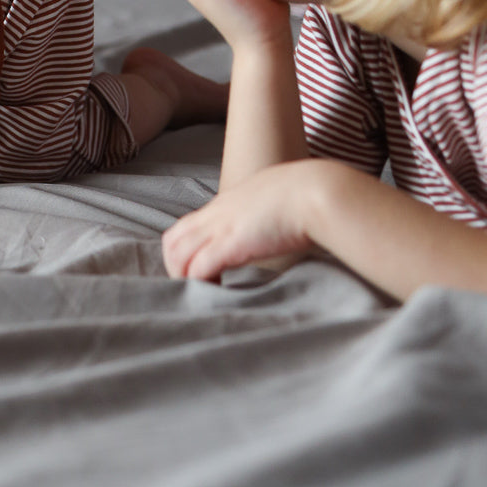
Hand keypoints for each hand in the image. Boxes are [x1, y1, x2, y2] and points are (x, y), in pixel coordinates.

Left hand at [162, 162, 316, 280]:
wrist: (314, 191)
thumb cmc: (304, 197)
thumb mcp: (272, 202)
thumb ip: (261, 215)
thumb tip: (272, 230)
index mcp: (226, 204)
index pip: (187, 225)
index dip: (186, 250)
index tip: (200, 270)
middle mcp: (216, 214)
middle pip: (172, 240)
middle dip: (176, 267)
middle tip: (197, 287)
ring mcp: (220, 228)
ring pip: (176, 254)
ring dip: (183, 278)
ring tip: (204, 295)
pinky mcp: (229, 244)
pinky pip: (197, 268)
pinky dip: (198, 284)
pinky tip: (216, 293)